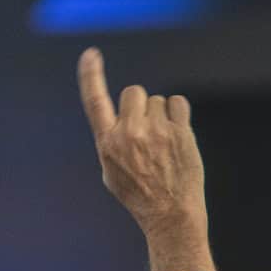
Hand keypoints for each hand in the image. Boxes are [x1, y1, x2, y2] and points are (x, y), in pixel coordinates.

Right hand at [77, 48, 212, 270]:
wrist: (170, 216)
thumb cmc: (140, 196)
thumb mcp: (112, 172)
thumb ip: (112, 141)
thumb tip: (120, 118)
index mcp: (108, 144)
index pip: (95, 102)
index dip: (91, 75)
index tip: (91, 55)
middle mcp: (129, 134)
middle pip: (134, 92)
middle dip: (141, 105)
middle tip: (148, 131)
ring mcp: (156, 132)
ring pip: (158, 100)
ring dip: (162, 116)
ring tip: (164, 144)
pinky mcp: (179, 133)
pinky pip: (178, 104)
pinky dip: (179, 115)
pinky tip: (178, 136)